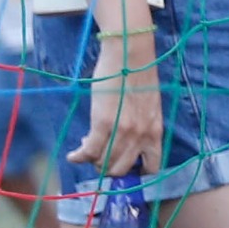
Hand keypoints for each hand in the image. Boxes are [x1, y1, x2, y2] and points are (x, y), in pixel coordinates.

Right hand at [69, 40, 164, 180]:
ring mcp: (122, 131)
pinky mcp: (103, 123)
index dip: (136, 172)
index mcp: (155, 131)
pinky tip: (73, 155)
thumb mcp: (149, 107)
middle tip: (99, 156)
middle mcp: (141, 135)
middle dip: (108, 168)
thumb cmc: (138, 76)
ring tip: (87, 150)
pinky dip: (79, 157)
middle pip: (121, 169)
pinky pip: (89, 151)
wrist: (130, 55)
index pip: (152, 167)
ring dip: (93, 161)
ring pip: (104, 163)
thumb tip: (125, 142)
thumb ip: (141, 126)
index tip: (125, 168)